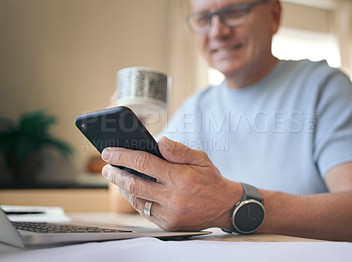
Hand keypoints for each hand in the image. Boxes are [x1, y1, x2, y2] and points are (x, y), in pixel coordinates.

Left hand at [101, 136, 241, 230]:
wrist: (224, 206)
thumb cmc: (210, 179)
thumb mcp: (200, 158)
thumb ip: (178, 150)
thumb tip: (159, 141)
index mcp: (180, 177)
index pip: (144, 163)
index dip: (122, 156)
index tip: (109, 151)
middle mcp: (173, 197)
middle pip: (134, 184)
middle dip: (115, 173)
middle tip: (106, 167)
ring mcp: (169, 213)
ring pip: (136, 200)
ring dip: (123, 188)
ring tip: (116, 176)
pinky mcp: (168, 224)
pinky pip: (145, 211)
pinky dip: (135, 200)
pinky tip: (131, 191)